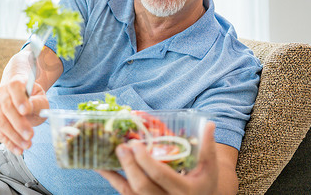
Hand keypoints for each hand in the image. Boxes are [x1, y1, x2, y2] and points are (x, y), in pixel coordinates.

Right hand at [0, 74, 48, 154]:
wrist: (19, 94)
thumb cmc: (32, 97)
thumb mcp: (40, 97)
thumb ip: (37, 103)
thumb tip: (29, 109)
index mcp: (15, 82)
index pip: (15, 87)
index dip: (19, 99)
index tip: (26, 110)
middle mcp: (3, 93)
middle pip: (7, 108)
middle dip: (18, 124)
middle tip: (30, 135)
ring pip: (0, 121)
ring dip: (14, 136)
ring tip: (27, 145)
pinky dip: (8, 143)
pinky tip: (18, 150)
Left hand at [97, 122, 218, 194]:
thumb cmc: (204, 181)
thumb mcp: (209, 166)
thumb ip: (207, 146)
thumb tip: (209, 123)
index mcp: (184, 190)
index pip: (160, 175)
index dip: (145, 161)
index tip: (135, 144)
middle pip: (142, 185)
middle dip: (129, 165)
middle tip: (121, 146)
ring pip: (130, 192)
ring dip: (116, 173)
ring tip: (107, 154)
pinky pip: (125, 194)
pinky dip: (112, 180)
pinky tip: (101, 167)